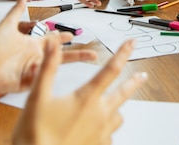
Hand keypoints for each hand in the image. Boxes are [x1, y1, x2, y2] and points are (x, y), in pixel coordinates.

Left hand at [0, 0, 96, 94]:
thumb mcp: (6, 25)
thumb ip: (16, 11)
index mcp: (32, 44)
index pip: (52, 40)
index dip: (63, 37)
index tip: (74, 34)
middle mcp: (35, 57)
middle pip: (61, 56)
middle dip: (78, 54)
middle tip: (93, 54)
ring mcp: (33, 71)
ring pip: (56, 67)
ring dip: (70, 62)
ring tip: (89, 57)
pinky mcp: (28, 83)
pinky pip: (42, 78)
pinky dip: (46, 72)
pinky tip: (48, 65)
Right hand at [12, 39, 146, 144]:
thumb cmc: (35, 132)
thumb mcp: (38, 95)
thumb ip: (48, 68)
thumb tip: (53, 44)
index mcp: (87, 98)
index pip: (111, 69)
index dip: (123, 53)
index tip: (131, 43)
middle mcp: (99, 114)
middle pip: (123, 93)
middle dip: (134, 82)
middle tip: (143, 76)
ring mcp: (102, 133)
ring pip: (118, 116)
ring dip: (116, 109)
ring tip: (112, 107)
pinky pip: (109, 136)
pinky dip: (105, 130)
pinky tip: (96, 130)